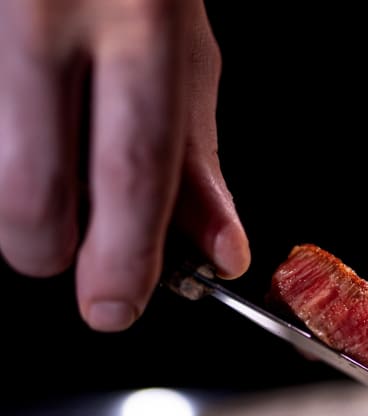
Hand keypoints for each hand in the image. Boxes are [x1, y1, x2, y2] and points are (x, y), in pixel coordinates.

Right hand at [0, 0, 249, 331]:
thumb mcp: (190, 60)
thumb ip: (200, 161)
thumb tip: (219, 251)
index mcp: (142, 22)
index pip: (133, 164)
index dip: (124, 252)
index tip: (115, 308)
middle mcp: (55, 12)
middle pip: (36, 180)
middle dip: (54, 249)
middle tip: (77, 270)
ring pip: (4, 157)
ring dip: (40, 197)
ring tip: (74, 181)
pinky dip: (23, 149)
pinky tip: (49, 131)